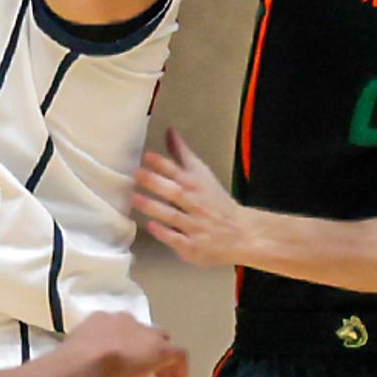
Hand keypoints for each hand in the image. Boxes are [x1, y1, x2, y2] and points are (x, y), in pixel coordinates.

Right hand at [74, 311, 189, 376]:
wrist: (87, 359)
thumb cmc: (75, 360)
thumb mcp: (74, 353)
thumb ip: (83, 357)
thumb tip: (81, 369)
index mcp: (102, 320)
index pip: (120, 330)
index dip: (125, 347)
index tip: (124, 363)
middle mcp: (126, 321)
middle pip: (144, 333)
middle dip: (145, 350)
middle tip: (144, 371)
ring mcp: (145, 333)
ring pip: (162, 342)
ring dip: (161, 361)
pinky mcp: (162, 349)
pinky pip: (179, 356)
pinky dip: (180, 370)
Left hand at [133, 127, 257, 268]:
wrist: (242, 233)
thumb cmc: (216, 202)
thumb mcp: (202, 175)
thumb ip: (182, 154)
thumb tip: (169, 130)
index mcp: (196, 185)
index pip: (178, 172)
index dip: (163, 164)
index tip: (148, 156)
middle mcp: (195, 204)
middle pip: (174, 191)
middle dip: (156, 182)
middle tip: (137, 174)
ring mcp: (194, 225)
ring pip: (172, 215)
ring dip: (153, 206)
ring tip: (135, 199)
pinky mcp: (192, 246)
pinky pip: (176, 239)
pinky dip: (165, 232)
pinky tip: (151, 226)